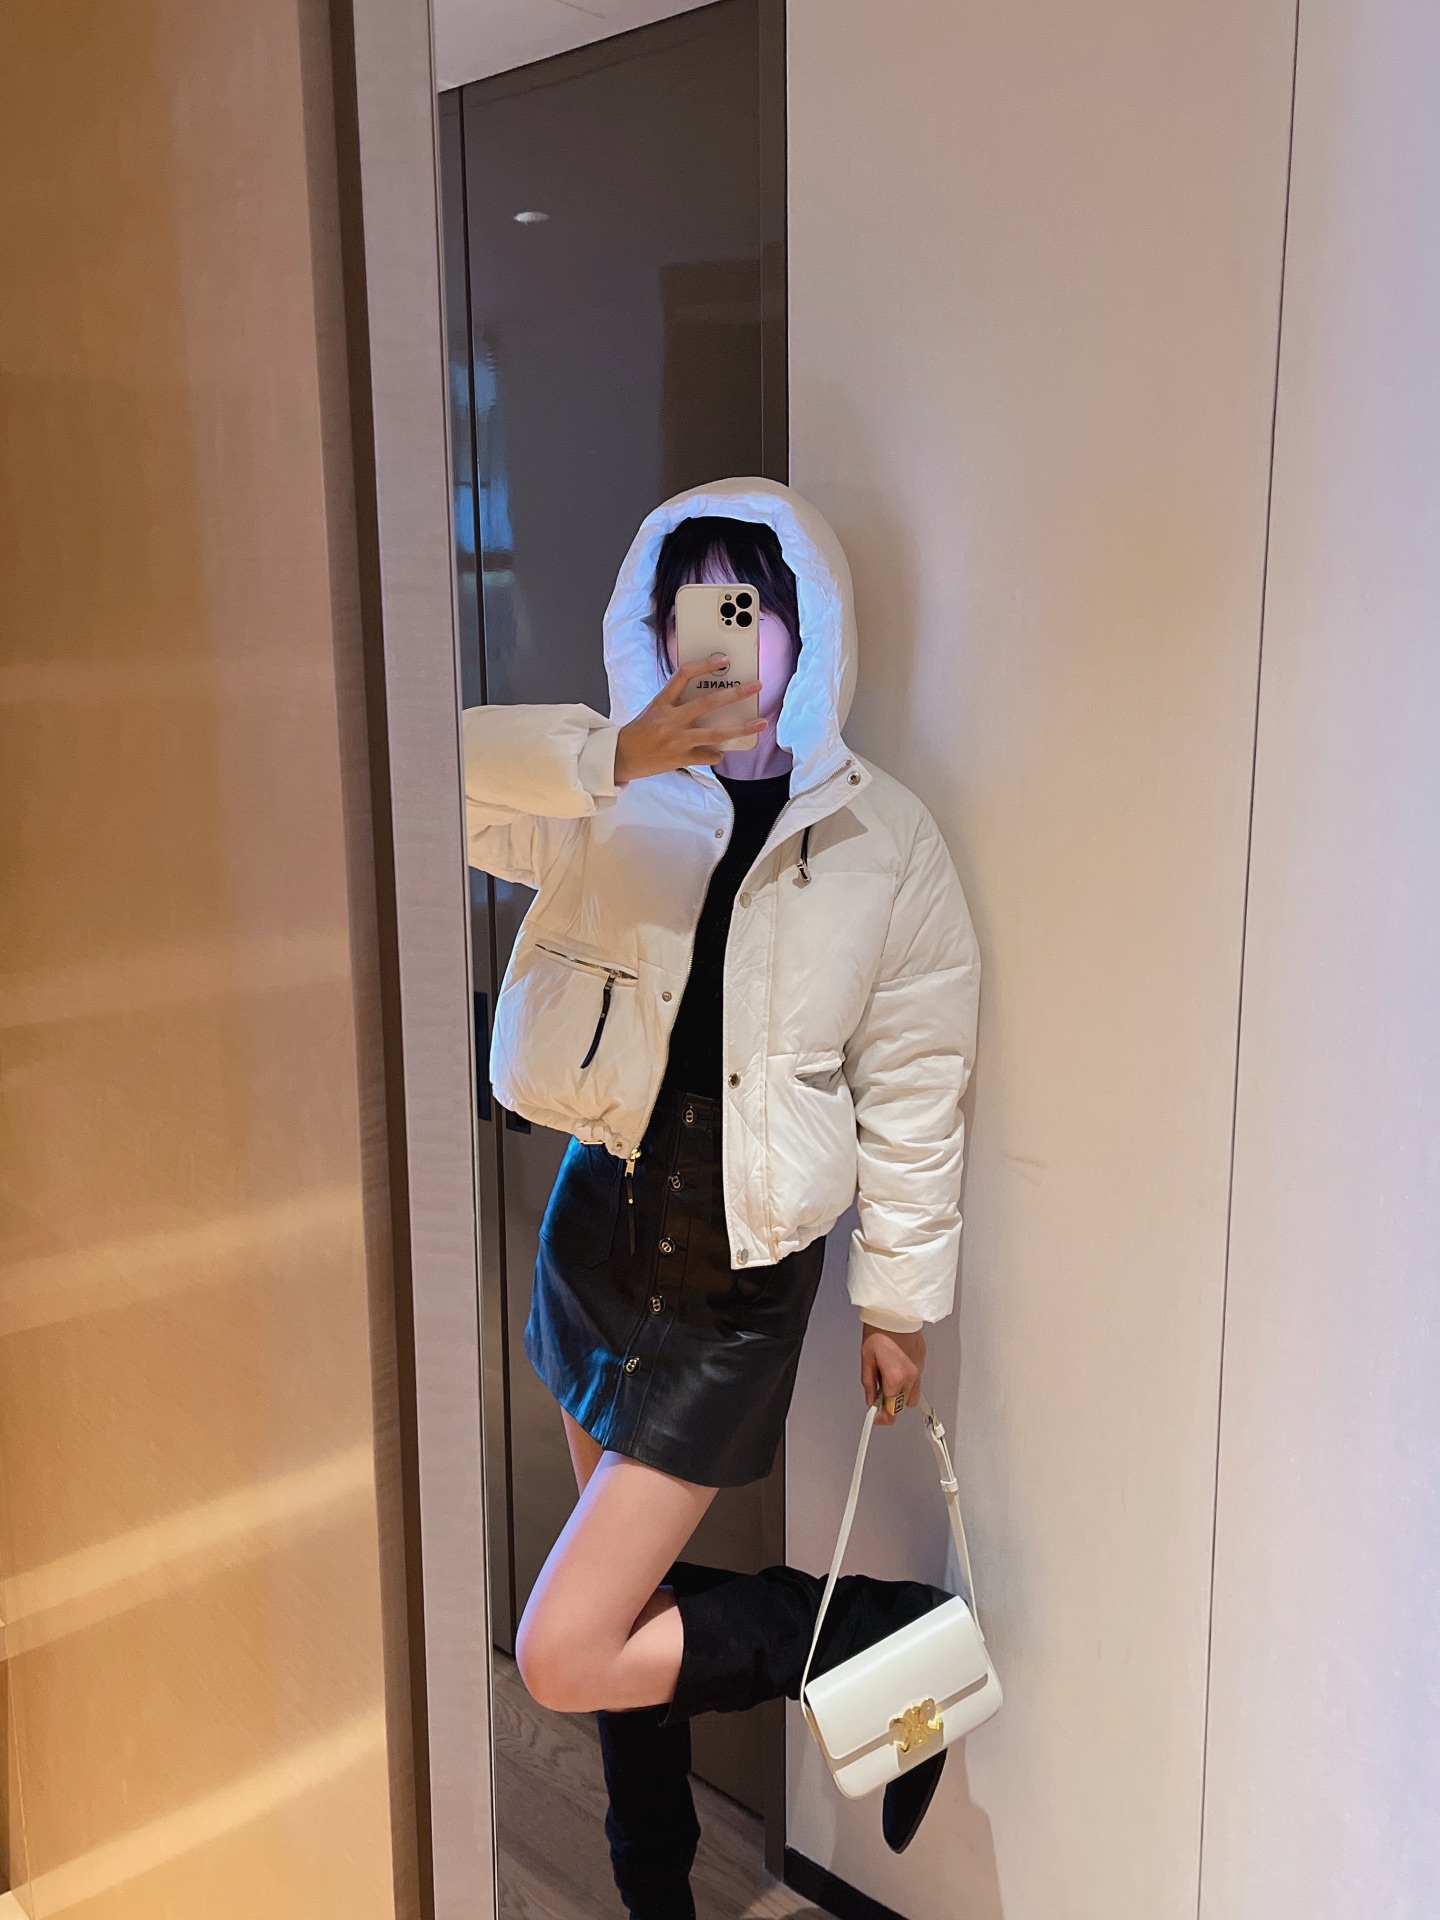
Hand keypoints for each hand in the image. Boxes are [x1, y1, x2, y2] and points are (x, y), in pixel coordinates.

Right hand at [613, 656, 764, 782]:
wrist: (621, 757)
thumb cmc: (640, 731)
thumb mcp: (655, 709)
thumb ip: (678, 702)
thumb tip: (710, 698)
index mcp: (662, 702)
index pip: (684, 675)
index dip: (705, 664)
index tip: (724, 659)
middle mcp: (671, 720)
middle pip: (708, 703)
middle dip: (736, 693)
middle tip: (756, 686)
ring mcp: (677, 740)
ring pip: (716, 733)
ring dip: (741, 727)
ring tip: (761, 723)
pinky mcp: (680, 759)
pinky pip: (707, 756)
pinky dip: (716, 754)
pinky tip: (720, 753)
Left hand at [860, 1325, 925, 1425]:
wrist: (894, 1313)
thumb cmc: (880, 1331)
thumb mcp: (866, 1359)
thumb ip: (869, 1384)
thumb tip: (870, 1399)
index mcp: (896, 1377)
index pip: (892, 1409)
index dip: (883, 1418)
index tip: (877, 1418)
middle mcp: (911, 1376)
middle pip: (903, 1405)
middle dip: (891, 1403)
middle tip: (879, 1394)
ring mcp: (919, 1368)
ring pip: (913, 1394)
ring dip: (901, 1393)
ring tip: (888, 1379)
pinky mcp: (923, 1360)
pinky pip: (916, 1379)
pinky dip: (907, 1379)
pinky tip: (896, 1367)